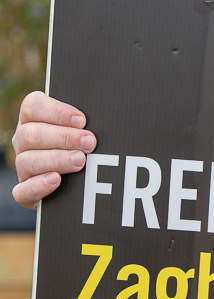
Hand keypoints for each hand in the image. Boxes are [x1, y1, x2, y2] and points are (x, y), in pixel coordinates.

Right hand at [11, 91, 96, 207]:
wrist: (85, 182)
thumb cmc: (85, 145)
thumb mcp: (85, 128)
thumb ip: (86, 120)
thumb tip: (105, 116)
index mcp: (33, 118)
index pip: (33, 107)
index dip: (57, 112)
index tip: (82, 120)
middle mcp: (23, 141)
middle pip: (32, 134)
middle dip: (64, 138)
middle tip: (89, 143)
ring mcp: (22, 167)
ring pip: (28, 161)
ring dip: (56, 160)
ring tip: (80, 162)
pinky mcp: (25, 192)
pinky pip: (22, 191)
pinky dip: (38, 185)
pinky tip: (56, 180)